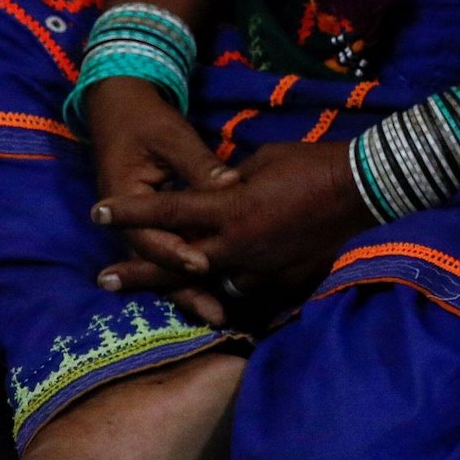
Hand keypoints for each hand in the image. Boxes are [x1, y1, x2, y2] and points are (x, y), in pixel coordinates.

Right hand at [86, 78, 239, 324]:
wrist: (119, 110)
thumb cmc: (145, 121)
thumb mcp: (171, 137)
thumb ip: (198, 165)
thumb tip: (229, 188)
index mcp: (122, 197)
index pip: (147, 237)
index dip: (175, 252)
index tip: (203, 262)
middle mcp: (124, 222)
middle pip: (155, 263)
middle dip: (184, 290)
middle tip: (216, 315)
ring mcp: (136, 226)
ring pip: (163, 264)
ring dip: (188, 289)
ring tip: (218, 315)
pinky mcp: (152, 225)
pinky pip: (169, 253)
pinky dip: (188, 271)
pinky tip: (214, 289)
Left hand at [94, 142, 373, 318]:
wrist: (362, 188)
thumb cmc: (310, 162)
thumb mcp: (260, 161)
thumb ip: (229, 181)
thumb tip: (215, 191)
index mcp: (228, 208)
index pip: (167, 211)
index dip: (129, 212)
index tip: (97, 213)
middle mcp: (235, 244)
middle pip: (175, 263)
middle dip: (138, 271)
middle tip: (104, 279)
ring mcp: (259, 266)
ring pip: (209, 284)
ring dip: (182, 289)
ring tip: (158, 295)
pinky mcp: (283, 279)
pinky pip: (248, 291)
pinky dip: (230, 293)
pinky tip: (219, 298)